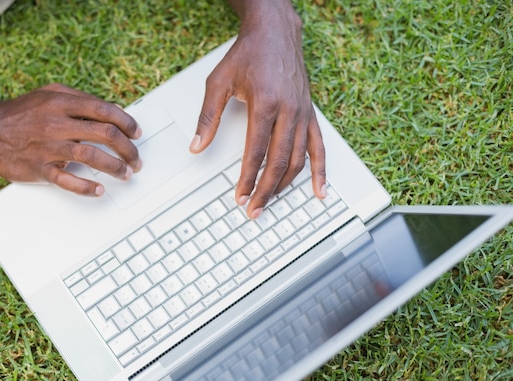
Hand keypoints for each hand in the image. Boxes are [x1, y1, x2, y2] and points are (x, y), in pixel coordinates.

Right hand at [0, 83, 142, 195]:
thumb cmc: (21, 113)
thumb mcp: (49, 94)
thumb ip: (79, 99)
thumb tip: (110, 111)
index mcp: (62, 103)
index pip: (105, 110)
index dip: (127, 122)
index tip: (136, 134)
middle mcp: (57, 123)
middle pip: (104, 133)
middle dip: (127, 148)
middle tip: (136, 159)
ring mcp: (48, 147)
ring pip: (90, 156)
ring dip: (114, 167)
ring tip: (126, 174)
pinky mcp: (39, 168)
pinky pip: (66, 180)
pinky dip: (85, 187)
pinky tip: (99, 190)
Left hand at [190, 2, 325, 218]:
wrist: (276, 33)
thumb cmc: (249, 54)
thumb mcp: (219, 82)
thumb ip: (208, 117)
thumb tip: (196, 146)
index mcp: (266, 104)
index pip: (256, 153)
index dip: (248, 179)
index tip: (240, 196)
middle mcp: (289, 111)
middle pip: (279, 162)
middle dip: (266, 190)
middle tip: (254, 210)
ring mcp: (303, 114)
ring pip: (298, 159)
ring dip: (285, 186)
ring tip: (271, 203)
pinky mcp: (311, 114)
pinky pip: (319, 148)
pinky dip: (320, 171)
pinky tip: (320, 190)